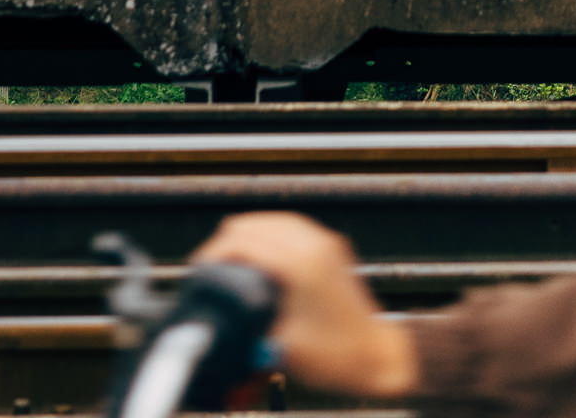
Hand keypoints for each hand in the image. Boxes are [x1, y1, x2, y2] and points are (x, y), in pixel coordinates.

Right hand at [190, 217, 415, 401]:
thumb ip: (247, 333)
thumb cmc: (338, 356)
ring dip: (247, 234)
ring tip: (227, 259)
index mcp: (300, 264)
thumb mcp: (281, 349)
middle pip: (256, 222)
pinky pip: (291, 226)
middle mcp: (314, 244)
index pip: (244, 240)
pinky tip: (257, 256)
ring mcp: (325, 242)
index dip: (214, 252)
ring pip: (274, 219)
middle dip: (227, 240)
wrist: (375, 356)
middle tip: (209, 265)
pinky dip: (268, 234)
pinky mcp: (331, 248)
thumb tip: (220, 328)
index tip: (199, 268)